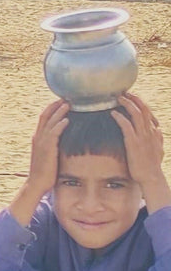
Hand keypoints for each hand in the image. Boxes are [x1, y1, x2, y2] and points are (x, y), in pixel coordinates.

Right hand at [25, 100, 69, 198]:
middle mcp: (38, 137)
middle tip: (66, 97)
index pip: (43, 118)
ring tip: (69, 104)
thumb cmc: (45, 172)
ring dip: (59, 112)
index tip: (61, 101)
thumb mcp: (48, 155)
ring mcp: (41, 142)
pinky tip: (67, 120)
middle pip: (45, 116)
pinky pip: (54, 133)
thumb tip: (64, 141)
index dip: (51, 108)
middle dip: (55, 105)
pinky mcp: (47, 149)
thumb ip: (53, 146)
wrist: (37, 183)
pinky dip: (60, 125)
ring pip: (50, 122)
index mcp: (37, 138)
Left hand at [113, 93, 169, 209]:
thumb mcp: (158, 149)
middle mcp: (149, 132)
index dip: (140, 103)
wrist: (151, 178)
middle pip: (144, 110)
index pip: (148, 113)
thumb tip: (157, 130)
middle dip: (134, 99)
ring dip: (127, 104)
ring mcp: (142, 137)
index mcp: (153, 133)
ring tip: (118, 98)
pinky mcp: (134, 143)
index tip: (131, 96)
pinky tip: (113, 113)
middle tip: (124, 92)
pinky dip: (120, 118)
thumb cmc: (151, 166)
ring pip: (136, 115)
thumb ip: (157, 138)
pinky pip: (127, 126)